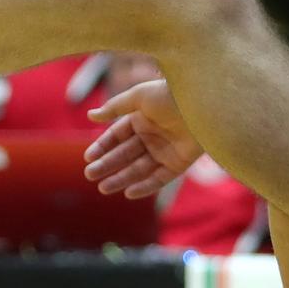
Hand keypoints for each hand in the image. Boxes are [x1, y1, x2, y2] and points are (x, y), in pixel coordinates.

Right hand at [83, 78, 203, 198]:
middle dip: (107, 165)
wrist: (200, 104)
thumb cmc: (168, 95)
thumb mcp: (138, 97)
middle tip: (89, 175)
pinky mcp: (179, 164)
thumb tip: (90, 116)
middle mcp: (152, 136)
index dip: (102, 146)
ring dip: (121, 178)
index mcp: (141, 118)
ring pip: (139, 168)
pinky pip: (159, 178)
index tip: (88, 157)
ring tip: (103, 188)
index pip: (117, 136)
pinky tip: (129, 193)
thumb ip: (114, 108)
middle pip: (125, 154)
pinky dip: (145, 186)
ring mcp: (165, 150)